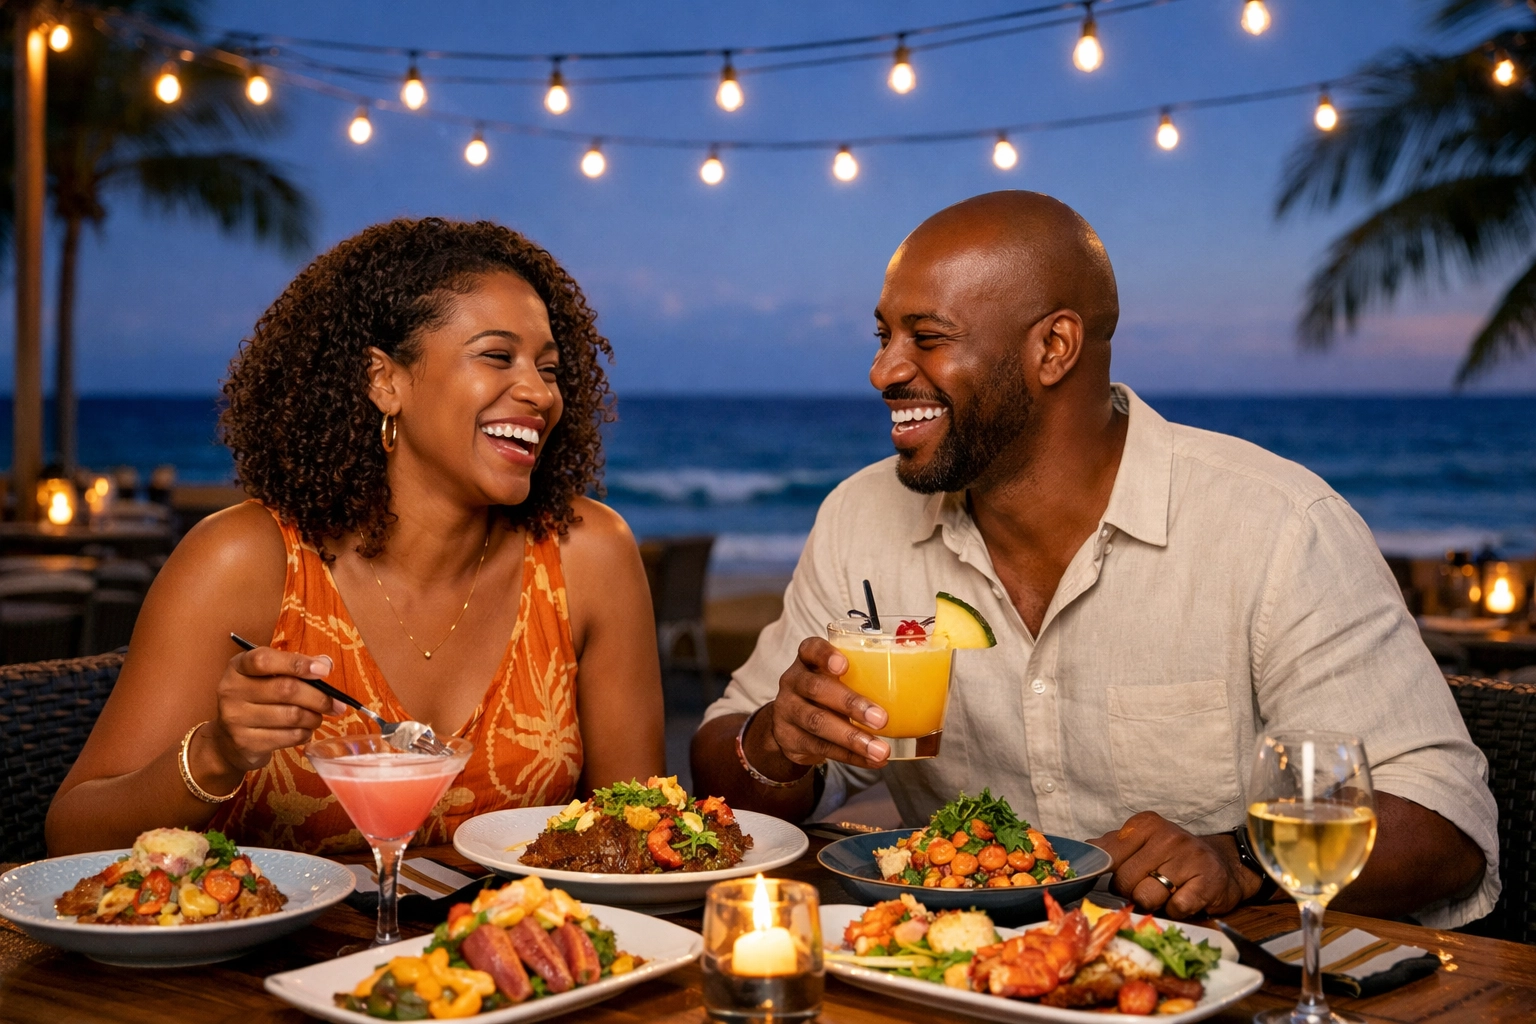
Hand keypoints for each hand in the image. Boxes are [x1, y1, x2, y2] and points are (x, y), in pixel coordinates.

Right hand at [205, 647, 342, 774]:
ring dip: (314, 717)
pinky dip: (305, 734)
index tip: (323, 671)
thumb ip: (295, 666)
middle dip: (319, 697)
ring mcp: (235, 718)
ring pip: (291, 715)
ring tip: (318, 717)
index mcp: (238, 667)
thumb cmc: (257, 700)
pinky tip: (304, 730)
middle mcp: (231, 690)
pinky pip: (288, 737)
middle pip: (286, 690)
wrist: (227, 739)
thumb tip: (325, 663)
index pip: (264, 660)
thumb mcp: (269, 677)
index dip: (297, 664)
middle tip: (337, 704)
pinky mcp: (245, 742)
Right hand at [747, 638, 891, 777]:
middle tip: (881, 719)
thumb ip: (863, 677)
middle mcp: (793, 682)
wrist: (790, 725)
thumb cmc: (826, 693)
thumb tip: (919, 686)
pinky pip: (821, 748)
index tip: (844, 665)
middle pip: (817, 688)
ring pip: (818, 723)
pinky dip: (850, 756)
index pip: (811, 649)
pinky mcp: (789, 739)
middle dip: (851, 704)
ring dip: (853, 738)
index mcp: (808, 660)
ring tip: (881, 750)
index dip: (826, 655)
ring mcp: (787, 711)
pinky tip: (872, 761)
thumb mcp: (836, 678)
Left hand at [1088, 811, 1260, 918]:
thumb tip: (1083, 852)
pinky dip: (1176, 911)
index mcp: (1144, 824)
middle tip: (1151, 884)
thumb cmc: (1174, 856)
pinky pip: (1174, 909)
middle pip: (1124, 882)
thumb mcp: (1142, 842)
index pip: (1108, 858)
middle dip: (1133, 892)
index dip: (1110, 875)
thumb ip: (1111, 847)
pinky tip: (1184, 898)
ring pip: (1146, 898)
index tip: (1117, 878)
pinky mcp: (1207, 883)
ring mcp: (1188, 858)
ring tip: (1168, 891)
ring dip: (1154, 903)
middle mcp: (1166, 837)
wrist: (1224, 864)